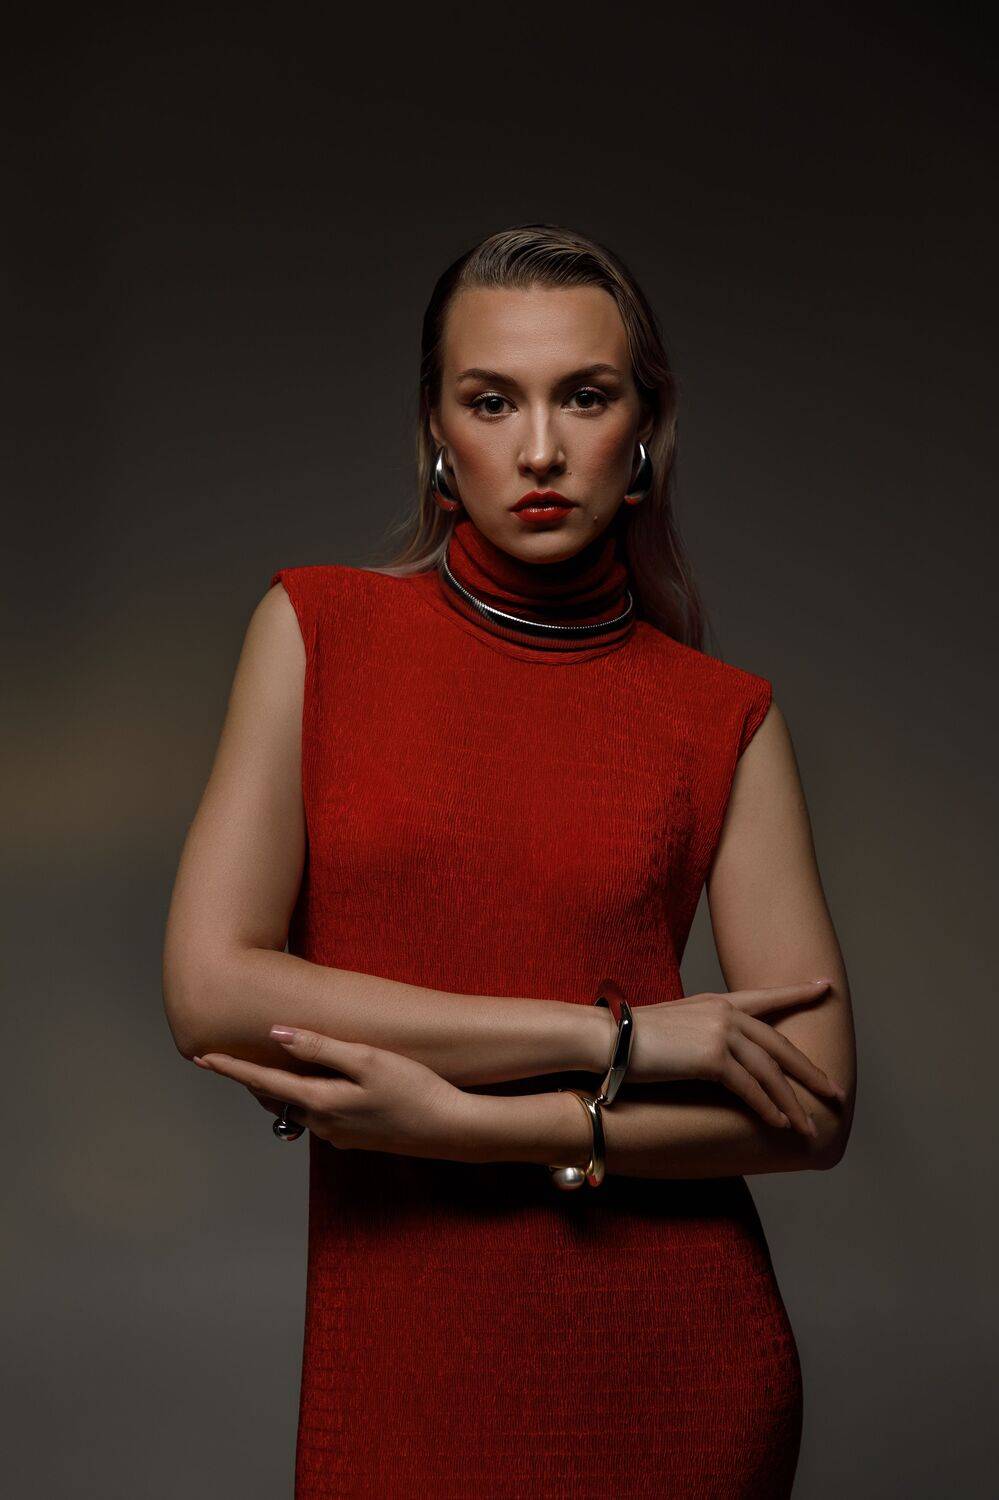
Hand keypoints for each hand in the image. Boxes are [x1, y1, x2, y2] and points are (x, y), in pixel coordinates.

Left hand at [193, 1028, 466, 1156]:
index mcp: (320, 1102)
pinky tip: (317, 1084)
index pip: (263, 1081)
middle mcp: (321, 1124)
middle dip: (251, 1078)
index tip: (202, 1057)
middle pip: (275, 1097)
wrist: (450, 1129)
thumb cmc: (413, 1088)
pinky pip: (319, 1115)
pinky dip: (307, 1097)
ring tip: (265, 1065)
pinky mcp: (354, 1139)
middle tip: (226, 1056)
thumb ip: (321, 1047)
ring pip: (297, 1107)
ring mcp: (338, 1136)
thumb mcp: (367, 1059)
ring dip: (280, 1088)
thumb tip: (278, 1033)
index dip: (231, 1067)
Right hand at [627, 981, 845, 1136]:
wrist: (608, 1038)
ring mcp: (720, 1033)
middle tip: (835, 1091)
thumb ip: (702, 1035)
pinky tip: (780, 1124)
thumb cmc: (631, 1039)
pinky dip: (768, 1108)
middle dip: (810, 1072)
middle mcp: (725, 1013)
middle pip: (780, 1045)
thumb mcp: (674, 1027)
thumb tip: (717, 1058)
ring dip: (792, 1104)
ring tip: (809, 1127)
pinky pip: (750, 1088)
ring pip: (770, 1072)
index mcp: (716, 1003)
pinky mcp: (712, 1058)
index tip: (825, 986)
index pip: (766, 997)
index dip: (798, 993)